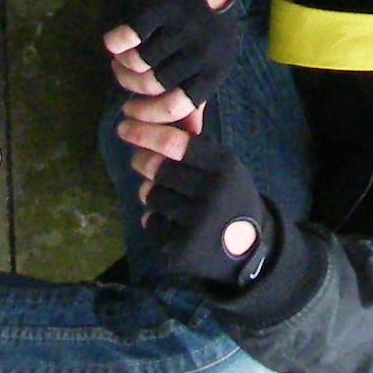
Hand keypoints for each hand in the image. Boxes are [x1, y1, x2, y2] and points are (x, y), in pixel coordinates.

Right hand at [104, 0, 255, 109]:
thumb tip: (187, 132)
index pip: (179, 106)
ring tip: (120, 56)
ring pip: (139, 62)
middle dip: (129, 84)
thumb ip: (196, 88)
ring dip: (122, 62)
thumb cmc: (209, 13)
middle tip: (120, 73)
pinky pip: (128, 36)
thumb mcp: (211, 53)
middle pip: (153, 84)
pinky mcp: (163, 5)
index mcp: (216, 68)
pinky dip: (115, 42)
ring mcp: (184, 27)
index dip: (149, 114)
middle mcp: (203, 51)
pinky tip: (112, 40)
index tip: (128, 111)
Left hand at [137, 128, 279, 289]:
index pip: (174, 143)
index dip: (144, 133)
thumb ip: (195, 147)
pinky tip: (172, 223)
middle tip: (141, 161)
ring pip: (151, 195)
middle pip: (157, 168)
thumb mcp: (225, 167)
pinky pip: (151, 222)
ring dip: (152, 193)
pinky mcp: (183, 248)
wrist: (247, 248)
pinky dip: (155, 220)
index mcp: (224, 166)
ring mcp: (198, 223)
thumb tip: (150, 124)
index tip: (125, 127)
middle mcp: (213, 193)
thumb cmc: (229, 197)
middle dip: (143, 161)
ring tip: (167, 197)